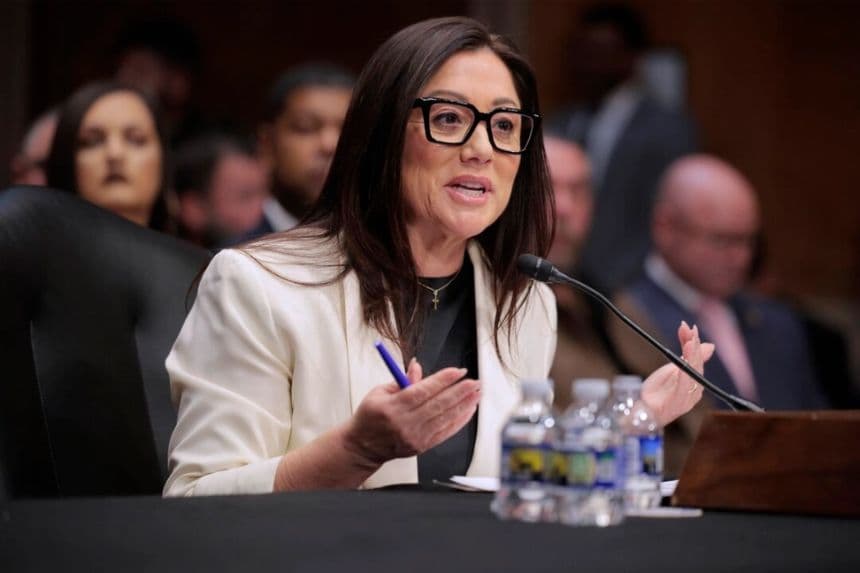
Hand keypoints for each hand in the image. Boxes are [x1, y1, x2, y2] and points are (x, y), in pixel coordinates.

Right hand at [343, 359, 480, 466]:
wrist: (363, 446)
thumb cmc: (370, 417)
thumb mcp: (380, 392)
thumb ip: (403, 380)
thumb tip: (418, 366)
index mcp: (393, 406)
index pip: (423, 391)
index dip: (443, 380)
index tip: (458, 371)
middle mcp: (405, 423)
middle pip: (438, 405)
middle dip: (459, 391)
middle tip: (473, 381)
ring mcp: (415, 437)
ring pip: (445, 418)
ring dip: (464, 404)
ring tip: (476, 393)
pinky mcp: (422, 446)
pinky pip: (445, 432)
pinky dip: (459, 420)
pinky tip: (468, 410)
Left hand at [641, 321, 714, 426]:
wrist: (643, 411)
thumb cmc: (658, 392)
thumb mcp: (671, 369)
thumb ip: (687, 356)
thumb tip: (710, 345)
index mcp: (694, 380)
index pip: (698, 358)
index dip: (695, 342)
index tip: (690, 327)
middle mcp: (695, 390)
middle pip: (697, 364)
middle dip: (694, 345)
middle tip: (690, 330)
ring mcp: (688, 398)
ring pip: (692, 374)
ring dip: (692, 357)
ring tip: (689, 342)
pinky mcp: (678, 405)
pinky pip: (683, 389)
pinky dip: (684, 376)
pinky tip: (682, 365)